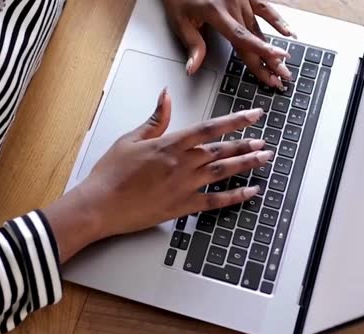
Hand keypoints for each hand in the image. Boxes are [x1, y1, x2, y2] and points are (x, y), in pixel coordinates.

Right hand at [43, 89, 271, 261]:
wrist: (99, 205)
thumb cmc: (110, 174)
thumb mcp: (131, 139)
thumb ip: (155, 118)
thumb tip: (166, 95)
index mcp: (170, 144)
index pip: (210, 128)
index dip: (236, 121)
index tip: (254, 115)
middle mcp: (182, 164)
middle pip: (222, 150)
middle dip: (246, 144)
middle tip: (264, 141)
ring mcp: (184, 186)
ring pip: (223, 172)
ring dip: (246, 165)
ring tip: (264, 159)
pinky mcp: (181, 206)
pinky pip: (215, 201)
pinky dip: (235, 197)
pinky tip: (251, 192)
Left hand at [163, 0, 295, 88]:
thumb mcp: (179, 21)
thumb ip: (192, 44)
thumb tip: (192, 69)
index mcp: (217, 13)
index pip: (242, 38)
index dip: (259, 51)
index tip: (274, 61)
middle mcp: (233, 5)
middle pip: (254, 38)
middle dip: (269, 60)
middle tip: (282, 77)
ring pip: (260, 27)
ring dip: (272, 47)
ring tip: (285, 63)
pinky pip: (264, 8)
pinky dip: (277, 20)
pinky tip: (288, 32)